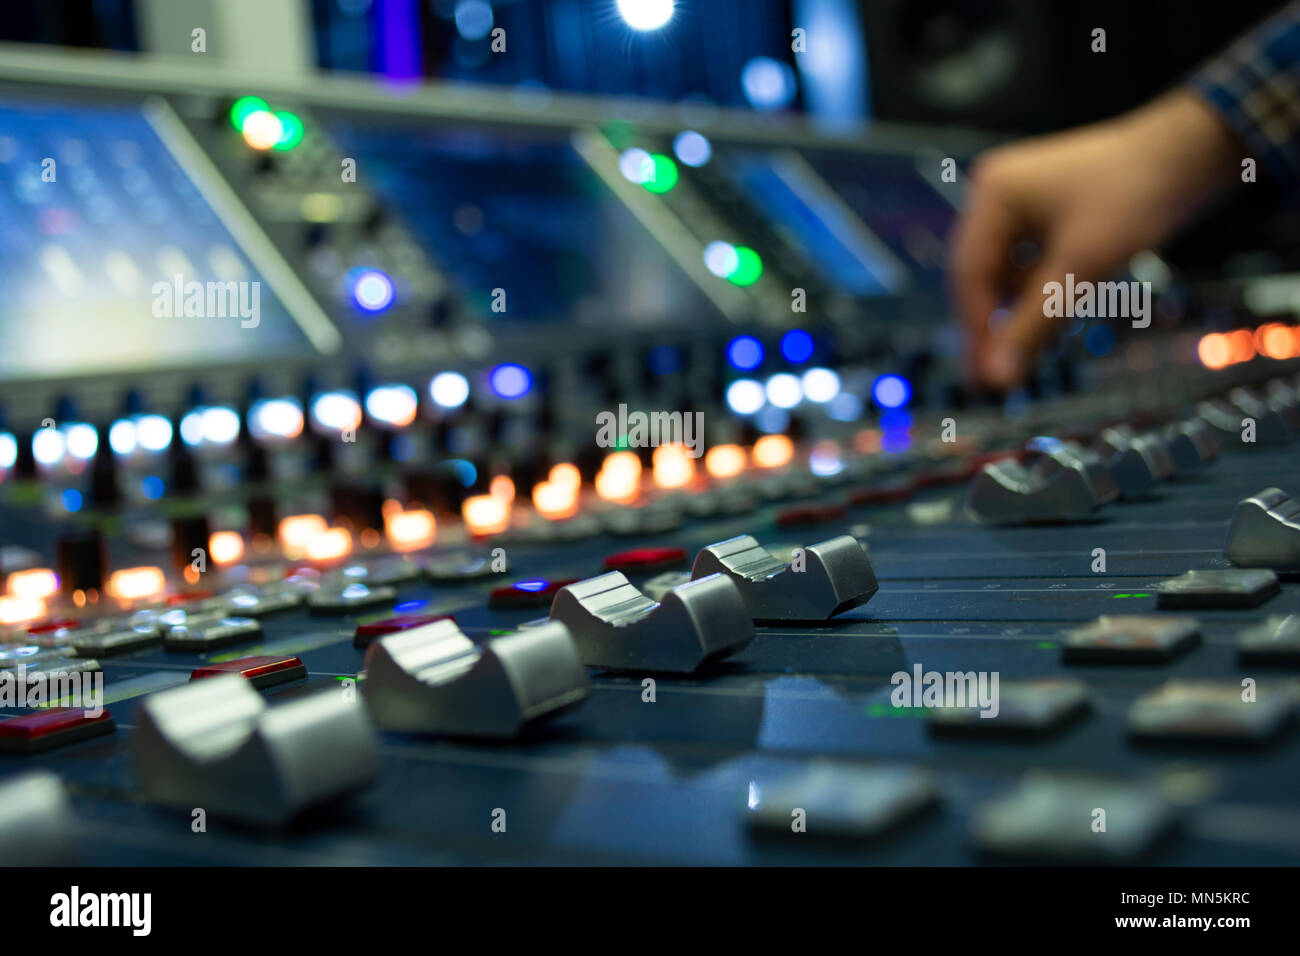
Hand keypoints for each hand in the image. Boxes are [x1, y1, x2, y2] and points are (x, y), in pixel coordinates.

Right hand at [948, 91, 1242, 389]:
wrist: (1189, 154)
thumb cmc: (1136, 199)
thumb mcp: (1080, 268)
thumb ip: (1032, 325)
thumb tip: (997, 380)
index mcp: (993, 194)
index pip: (969, 273)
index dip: (977, 329)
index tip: (986, 377)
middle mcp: (994, 192)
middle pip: (980, 273)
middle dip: (992, 323)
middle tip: (997, 378)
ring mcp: (1016, 198)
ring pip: (1003, 271)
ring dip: (1017, 310)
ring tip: (1027, 354)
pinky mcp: (1039, 209)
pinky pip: (1025, 260)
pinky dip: (1035, 291)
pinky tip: (1048, 319)